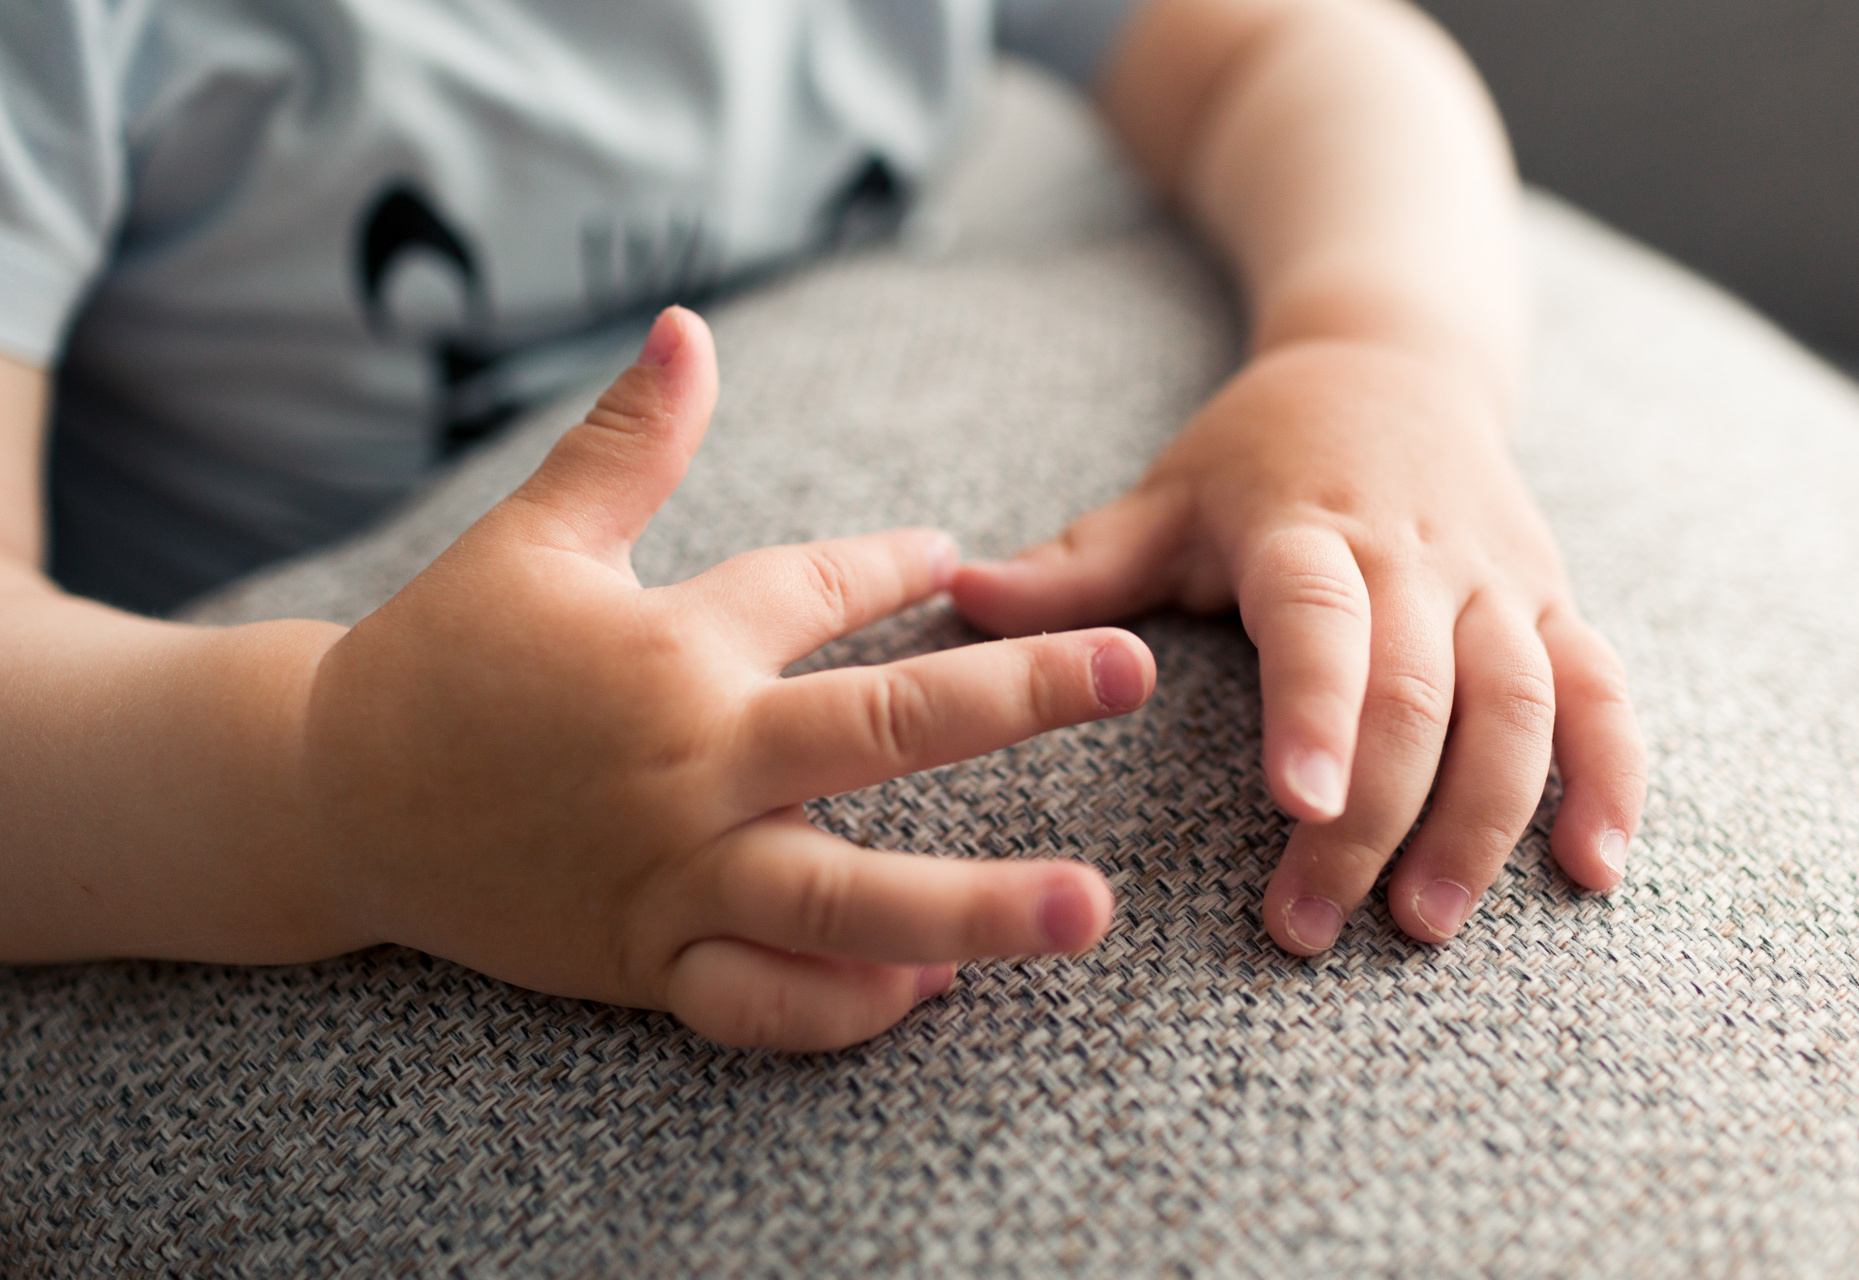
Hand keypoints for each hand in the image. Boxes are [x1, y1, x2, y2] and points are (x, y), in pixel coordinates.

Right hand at [300, 308, 1155, 1049]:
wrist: (333, 798)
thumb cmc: (444, 654)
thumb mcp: (534, 536)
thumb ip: (628, 440)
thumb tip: (692, 322)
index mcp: (673, 647)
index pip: (821, 591)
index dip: (897, 568)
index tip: (964, 559)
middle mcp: (690, 763)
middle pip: (877, 734)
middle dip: (1015, 701)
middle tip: (1134, 674)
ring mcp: (673, 874)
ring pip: (841, 901)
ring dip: (974, 906)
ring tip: (1088, 909)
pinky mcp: (646, 959)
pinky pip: (762, 998)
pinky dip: (844, 1004)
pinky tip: (931, 988)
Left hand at [952, 340, 1644, 954]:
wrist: (1396, 360)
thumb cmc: (1262, 448)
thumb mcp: (1167, 492)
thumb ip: (1078, 565)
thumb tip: (956, 595)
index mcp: (1309, 527)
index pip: (1322, 619)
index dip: (1318, 709)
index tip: (1298, 806)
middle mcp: (1417, 554)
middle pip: (1419, 692)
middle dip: (1375, 819)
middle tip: (1314, 926)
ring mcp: (1500, 581)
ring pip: (1519, 706)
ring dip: (1485, 821)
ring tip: (1427, 925)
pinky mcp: (1556, 603)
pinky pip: (1602, 693)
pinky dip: (1610, 777)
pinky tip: (1593, 868)